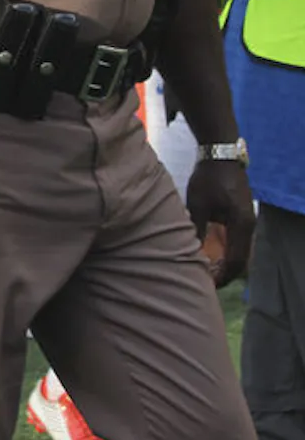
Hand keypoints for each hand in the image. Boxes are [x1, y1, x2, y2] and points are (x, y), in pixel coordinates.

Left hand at [186, 160, 254, 286]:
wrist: (220, 155)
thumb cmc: (208, 178)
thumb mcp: (198, 205)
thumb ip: (197, 230)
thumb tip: (190, 253)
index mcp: (241, 225)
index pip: (237, 261)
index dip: (223, 276)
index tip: (208, 284)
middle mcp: (248, 226)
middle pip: (241, 259)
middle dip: (225, 273)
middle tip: (206, 282)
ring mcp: (247, 221)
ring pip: (240, 251)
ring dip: (226, 263)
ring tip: (207, 271)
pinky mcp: (241, 215)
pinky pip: (237, 241)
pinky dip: (227, 252)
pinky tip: (211, 254)